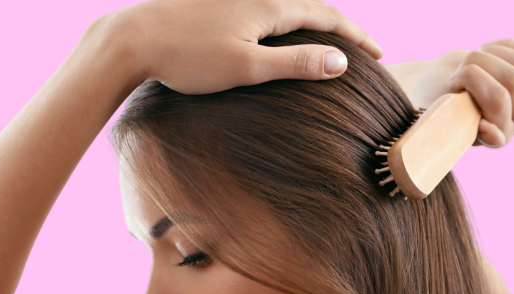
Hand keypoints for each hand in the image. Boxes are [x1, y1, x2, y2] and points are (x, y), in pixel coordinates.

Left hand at [107, 0, 382, 94]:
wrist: (134, 39)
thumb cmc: (188, 57)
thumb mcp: (247, 67)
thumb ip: (295, 64)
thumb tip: (341, 62)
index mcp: (270, 6)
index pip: (328, 17)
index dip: (357, 37)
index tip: (379, 54)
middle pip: (312, 6)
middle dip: (341, 28)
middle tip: (363, 48)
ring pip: (289, 6)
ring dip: (315, 22)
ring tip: (330, 41)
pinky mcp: (219, 4)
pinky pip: (267, 8)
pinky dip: (288, 21)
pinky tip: (281, 35)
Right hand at [387, 40, 513, 147]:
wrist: (441, 90)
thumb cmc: (436, 104)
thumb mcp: (442, 114)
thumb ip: (465, 126)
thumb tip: (498, 138)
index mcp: (497, 138)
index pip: (497, 99)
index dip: (472, 79)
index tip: (451, 82)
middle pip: (513, 79)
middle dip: (479, 62)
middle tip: (458, 68)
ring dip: (494, 53)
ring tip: (474, 57)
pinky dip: (509, 47)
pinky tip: (489, 51)